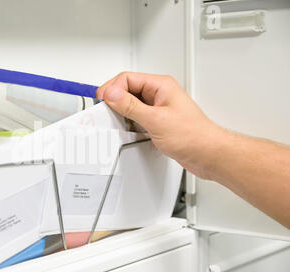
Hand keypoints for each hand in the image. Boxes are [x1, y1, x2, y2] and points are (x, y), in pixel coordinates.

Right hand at [96, 72, 225, 179]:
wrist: (207, 154)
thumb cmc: (193, 136)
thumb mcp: (156, 120)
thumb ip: (131, 106)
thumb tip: (112, 94)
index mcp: (161, 86)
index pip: (127, 78)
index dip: (112, 88)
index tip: (103, 101)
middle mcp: (159, 94)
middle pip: (127, 89)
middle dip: (114, 98)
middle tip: (103, 109)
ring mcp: (158, 108)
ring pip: (131, 103)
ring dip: (121, 111)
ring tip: (114, 119)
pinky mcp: (157, 121)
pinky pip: (136, 116)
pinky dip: (128, 121)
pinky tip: (126, 129)